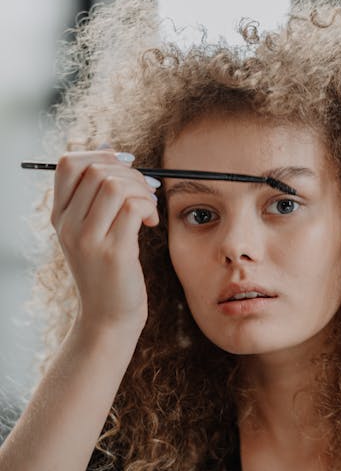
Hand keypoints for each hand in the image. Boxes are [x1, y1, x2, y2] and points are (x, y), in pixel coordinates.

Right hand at [51, 149, 159, 333]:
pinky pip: (134, 207)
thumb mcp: (92, 232)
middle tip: (144, 193)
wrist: (108, 318)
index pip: (68, 163)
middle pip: (98, 169)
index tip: (123, 169)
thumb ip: (96, 197)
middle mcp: (68, 225)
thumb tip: (112, 152)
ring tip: (148, 209)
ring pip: (116, 184)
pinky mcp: (114, 252)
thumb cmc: (107, 272)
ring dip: (142, 190)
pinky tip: (150, 222)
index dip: (100, 155)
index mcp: (60, 216)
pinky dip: (149, 207)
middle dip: (131, 173)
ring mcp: (88, 239)